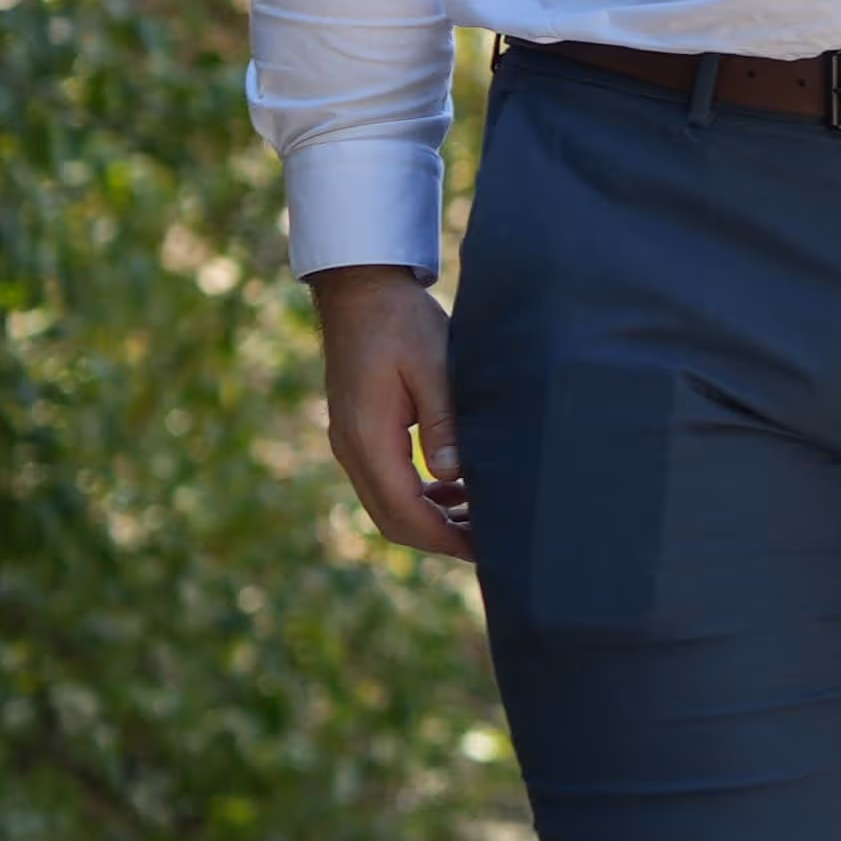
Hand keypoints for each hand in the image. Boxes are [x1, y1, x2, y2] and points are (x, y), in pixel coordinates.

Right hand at [310, 262, 474, 559]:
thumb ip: (443, 422)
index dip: (444, 537)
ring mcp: (350, 441)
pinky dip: (419, 493)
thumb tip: (453, 475)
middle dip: (439, 537)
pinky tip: (455, 486)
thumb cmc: (401, 323)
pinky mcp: (358, 431)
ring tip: (481, 516)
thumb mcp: (433, 366)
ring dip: (431, 517)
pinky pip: (386, 480)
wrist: (360, 291)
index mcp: (367, 437)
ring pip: (387, 503)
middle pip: (392, 518)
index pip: (404, 510)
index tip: (485, 549)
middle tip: (490, 543)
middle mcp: (351, 447)